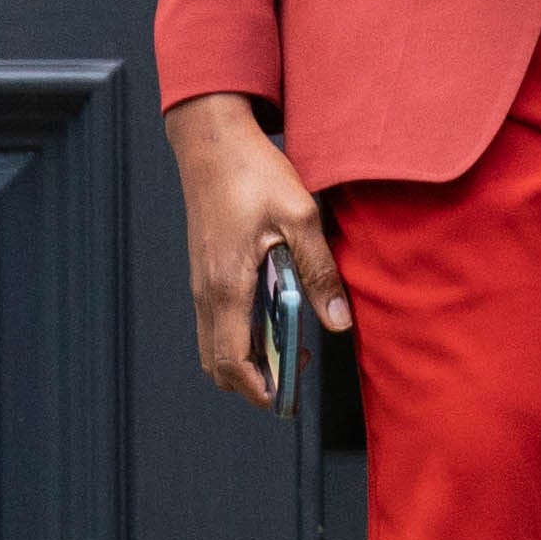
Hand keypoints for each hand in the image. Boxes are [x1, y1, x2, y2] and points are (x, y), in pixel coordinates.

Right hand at [166, 91, 348, 405]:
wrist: (212, 139)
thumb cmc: (254, 173)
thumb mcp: (300, 217)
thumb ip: (320, 272)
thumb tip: (339, 323)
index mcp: (227, 285)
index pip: (233, 362)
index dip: (260, 389)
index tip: (289, 400)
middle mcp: (207, 291)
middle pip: (219, 364)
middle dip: (255, 382)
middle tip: (297, 376)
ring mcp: (201, 282)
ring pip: (215, 344)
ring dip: (249, 359)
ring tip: (292, 347)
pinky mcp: (204, 270)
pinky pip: (217, 321)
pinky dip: (242, 335)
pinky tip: (275, 314)